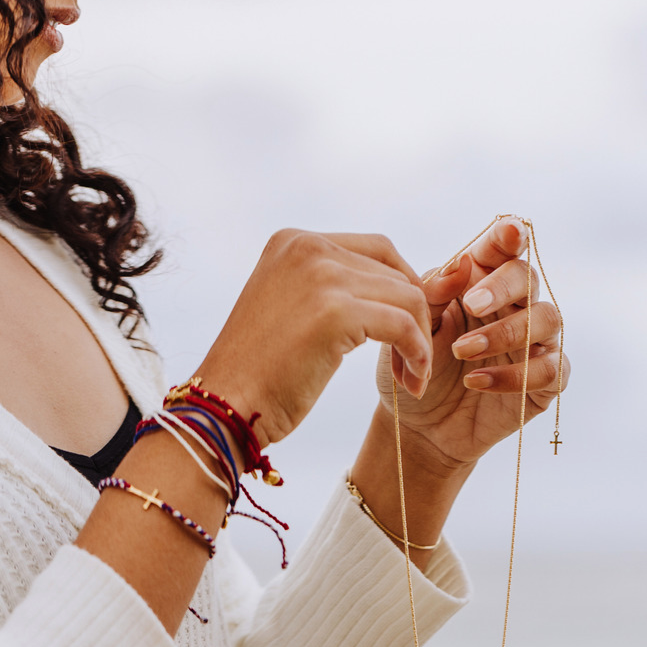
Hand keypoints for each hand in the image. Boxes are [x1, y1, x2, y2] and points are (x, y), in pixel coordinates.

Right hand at [198, 229, 432, 448]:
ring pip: (408, 298)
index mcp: (294, 241)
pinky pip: (404, 325)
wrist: (226, 405)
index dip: (404, 292)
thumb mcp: (293, 310)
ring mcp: (321, 275)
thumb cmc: (260, 373)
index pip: (378, 251)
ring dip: (420, 341)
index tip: (408, 334)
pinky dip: (418, 354)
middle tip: (411, 366)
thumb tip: (394, 291)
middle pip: (396, 274)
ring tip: (411, 377)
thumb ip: (332, 289)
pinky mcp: (336, 311)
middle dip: (415, 320)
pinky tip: (412, 381)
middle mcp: (307, 247)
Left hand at [376, 216, 568, 471]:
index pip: (502, 248)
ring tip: (463, 352)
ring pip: (547, 319)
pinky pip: (550, 369)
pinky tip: (476, 381)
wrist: (417, 425)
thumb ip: (433, 293)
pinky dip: (514, 375)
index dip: (509, 236)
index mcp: (482, 282)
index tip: (506, 234)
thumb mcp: (414, 327)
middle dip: (503, 287)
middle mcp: (515, 306)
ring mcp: (534, 343)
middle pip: (528, 278)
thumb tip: (461, 264)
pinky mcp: (544, 382)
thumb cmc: (418, 367)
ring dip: (505, 332)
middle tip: (472, 305)